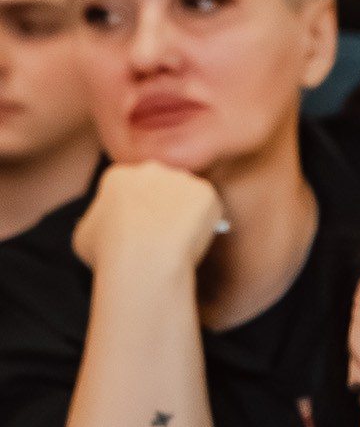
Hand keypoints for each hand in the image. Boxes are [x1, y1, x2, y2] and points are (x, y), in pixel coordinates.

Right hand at [72, 161, 224, 280]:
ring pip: (186, 195)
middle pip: (160, 186)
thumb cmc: (110, 252)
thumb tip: (101, 230)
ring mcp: (180, 178)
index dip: (137, 211)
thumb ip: (97, 224)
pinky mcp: (205, 192)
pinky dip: (206, 222)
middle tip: (164, 235)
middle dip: (163, 206)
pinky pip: (208, 207)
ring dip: (186, 213)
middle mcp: (149, 169)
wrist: (144, 257)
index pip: (132, 188)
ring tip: (182, 241)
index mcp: (118, 175)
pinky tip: (196, 239)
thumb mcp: (84, 236)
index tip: (141, 230)